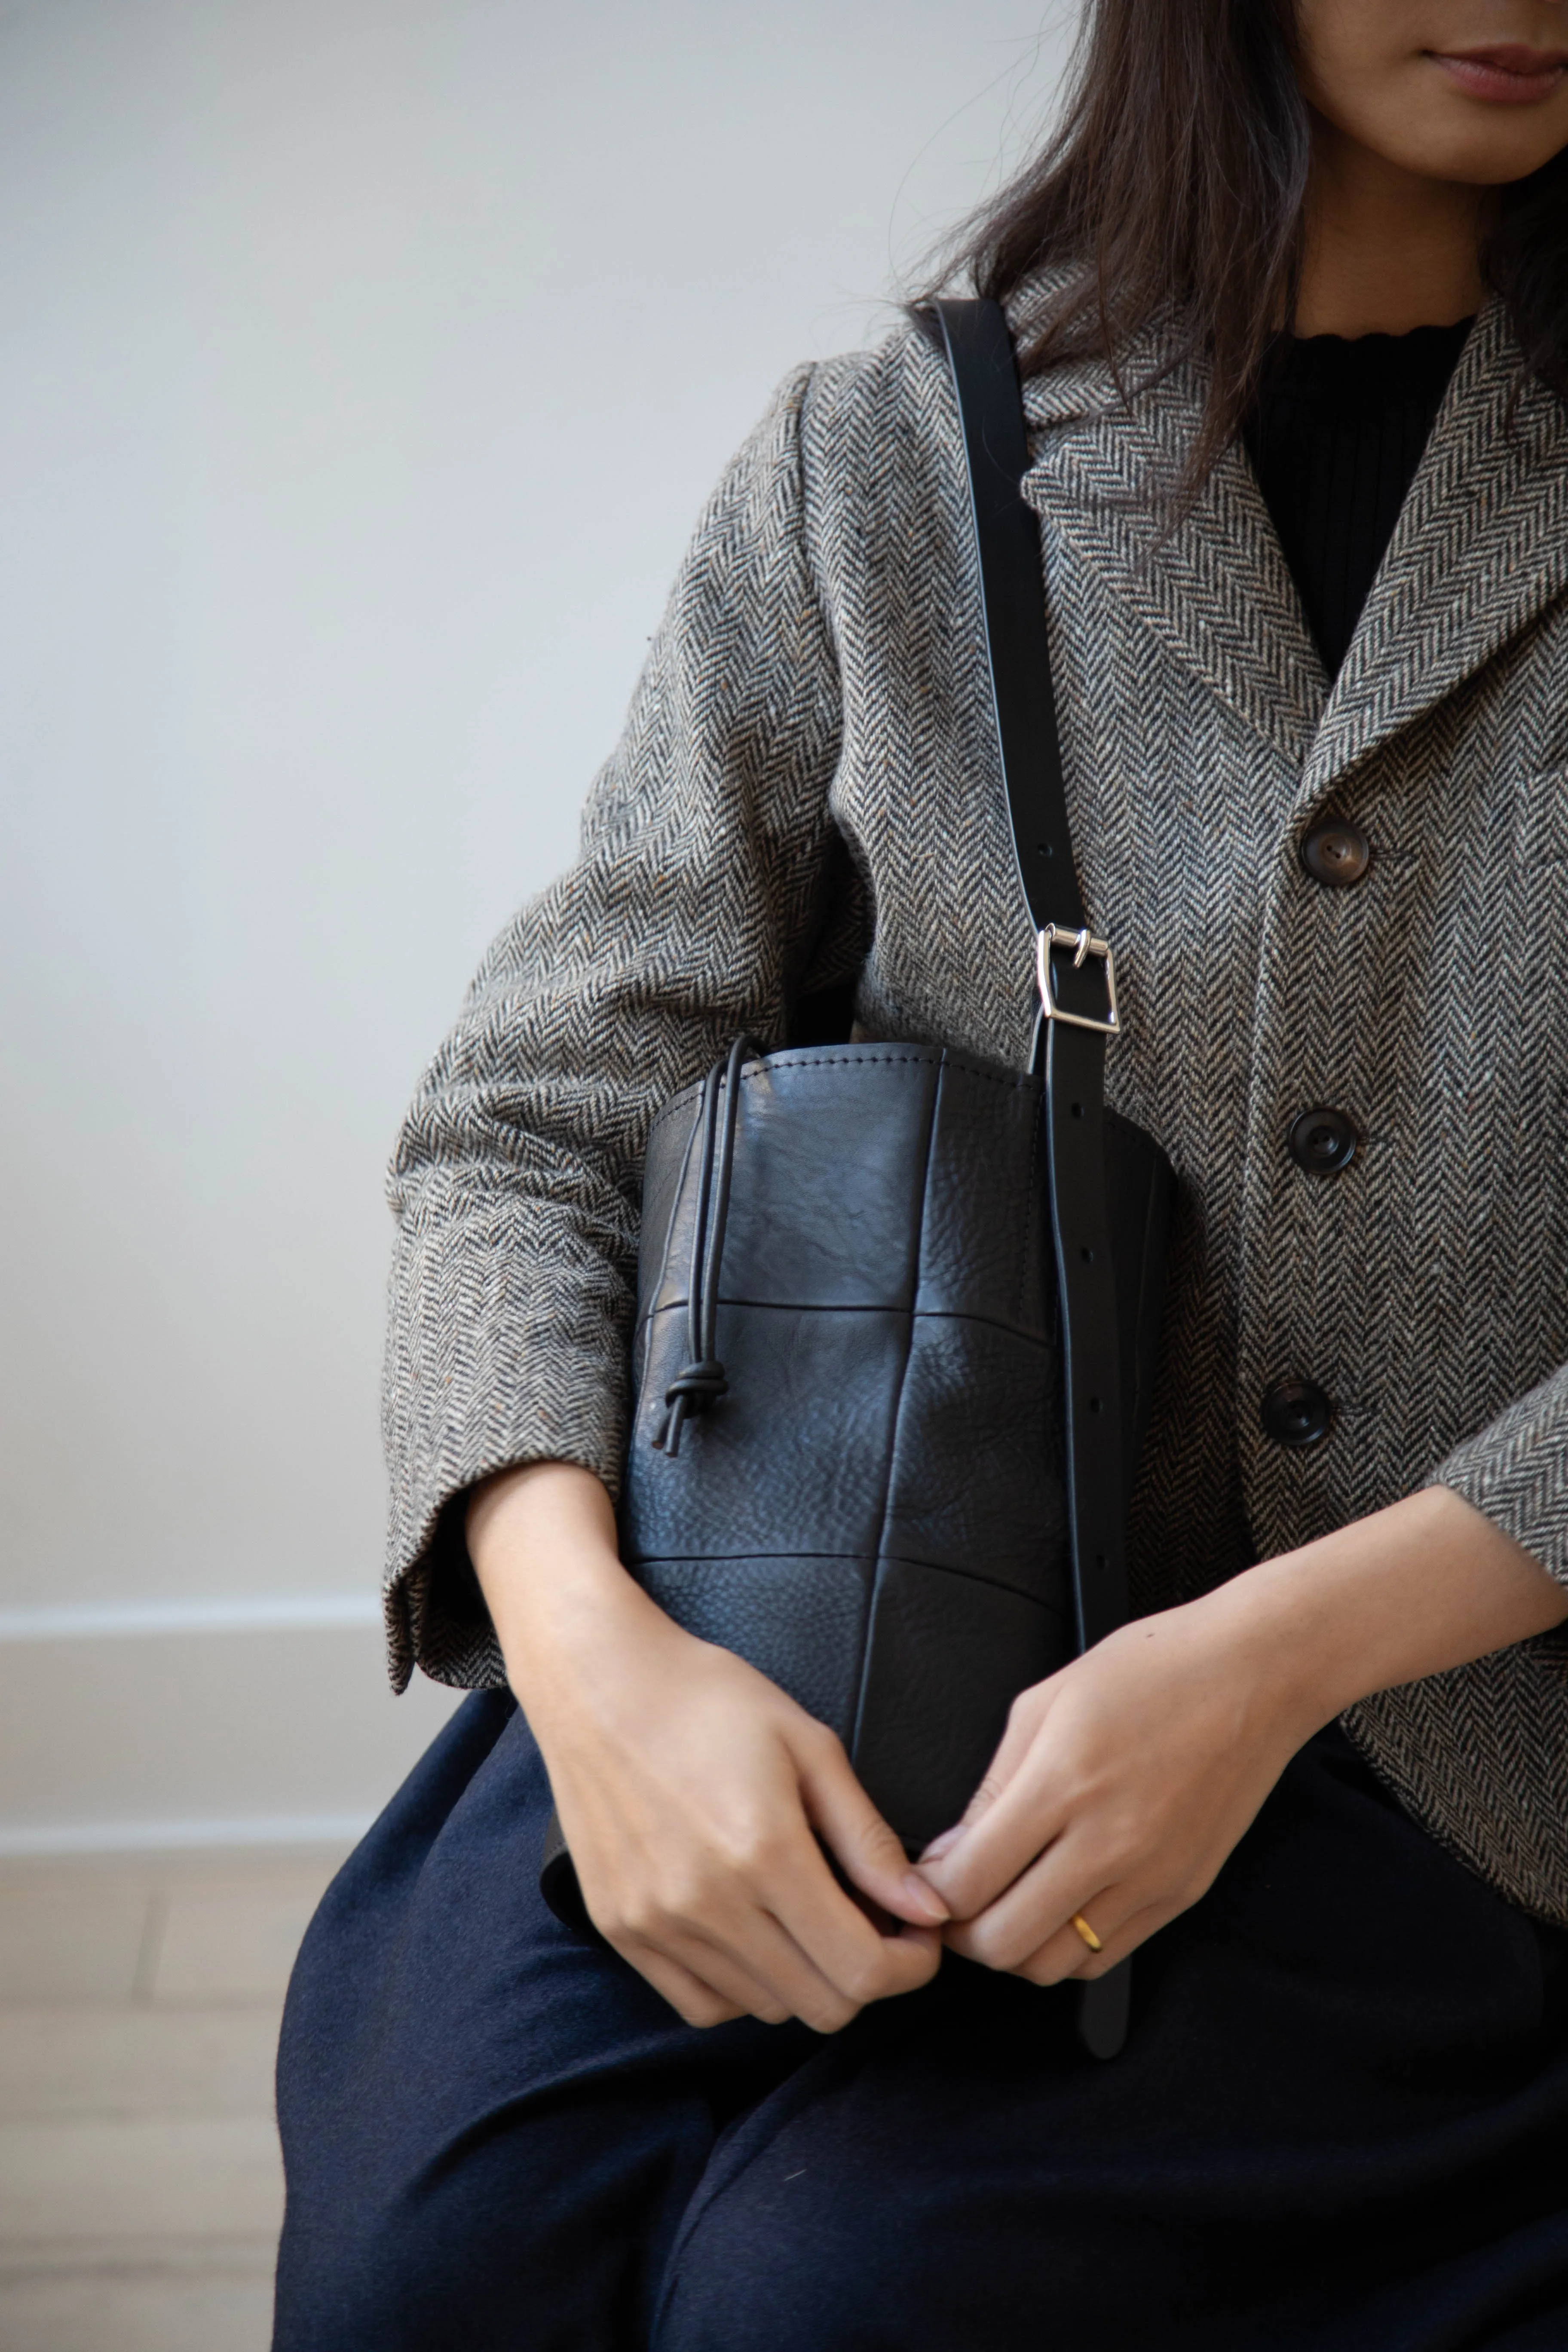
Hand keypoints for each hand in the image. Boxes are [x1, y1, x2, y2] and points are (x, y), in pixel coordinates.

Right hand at [468, 1463, 945, 2031]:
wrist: (598, 1682)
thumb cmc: (708, 1699)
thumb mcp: (809, 1746)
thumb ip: (869, 1838)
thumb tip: (929, 1912)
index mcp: (765, 1853)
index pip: (863, 1970)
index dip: (911, 1966)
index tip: (918, 1934)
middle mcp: (708, 1903)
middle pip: (822, 2005)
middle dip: (867, 1973)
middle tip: (872, 1922)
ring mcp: (658, 1924)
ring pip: (766, 2009)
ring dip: (806, 1977)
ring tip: (808, 1915)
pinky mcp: (622, 1930)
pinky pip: (701, 2004)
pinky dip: (742, 1988)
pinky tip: (754, 1933)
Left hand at [916, 1485, 1566, 1984]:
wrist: (1254, 1677)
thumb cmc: (1151, 1670)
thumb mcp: (1044, 1701)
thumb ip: (992, 1784)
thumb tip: (953, 1850)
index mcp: (1062, 1784)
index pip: (967, 1883)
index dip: (929, 1894)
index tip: (921, 1878)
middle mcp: (1106, 1844)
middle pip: (1004, 1943)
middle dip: (961, 1933)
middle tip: (952, 1903)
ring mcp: (1148, 1878)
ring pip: (1054, 1965)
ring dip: (1013, 1948)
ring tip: (1001, 1908)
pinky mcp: (1179, 1894)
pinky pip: (1105, 1956)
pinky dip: (1066, 1948)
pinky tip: (1054, 1908)